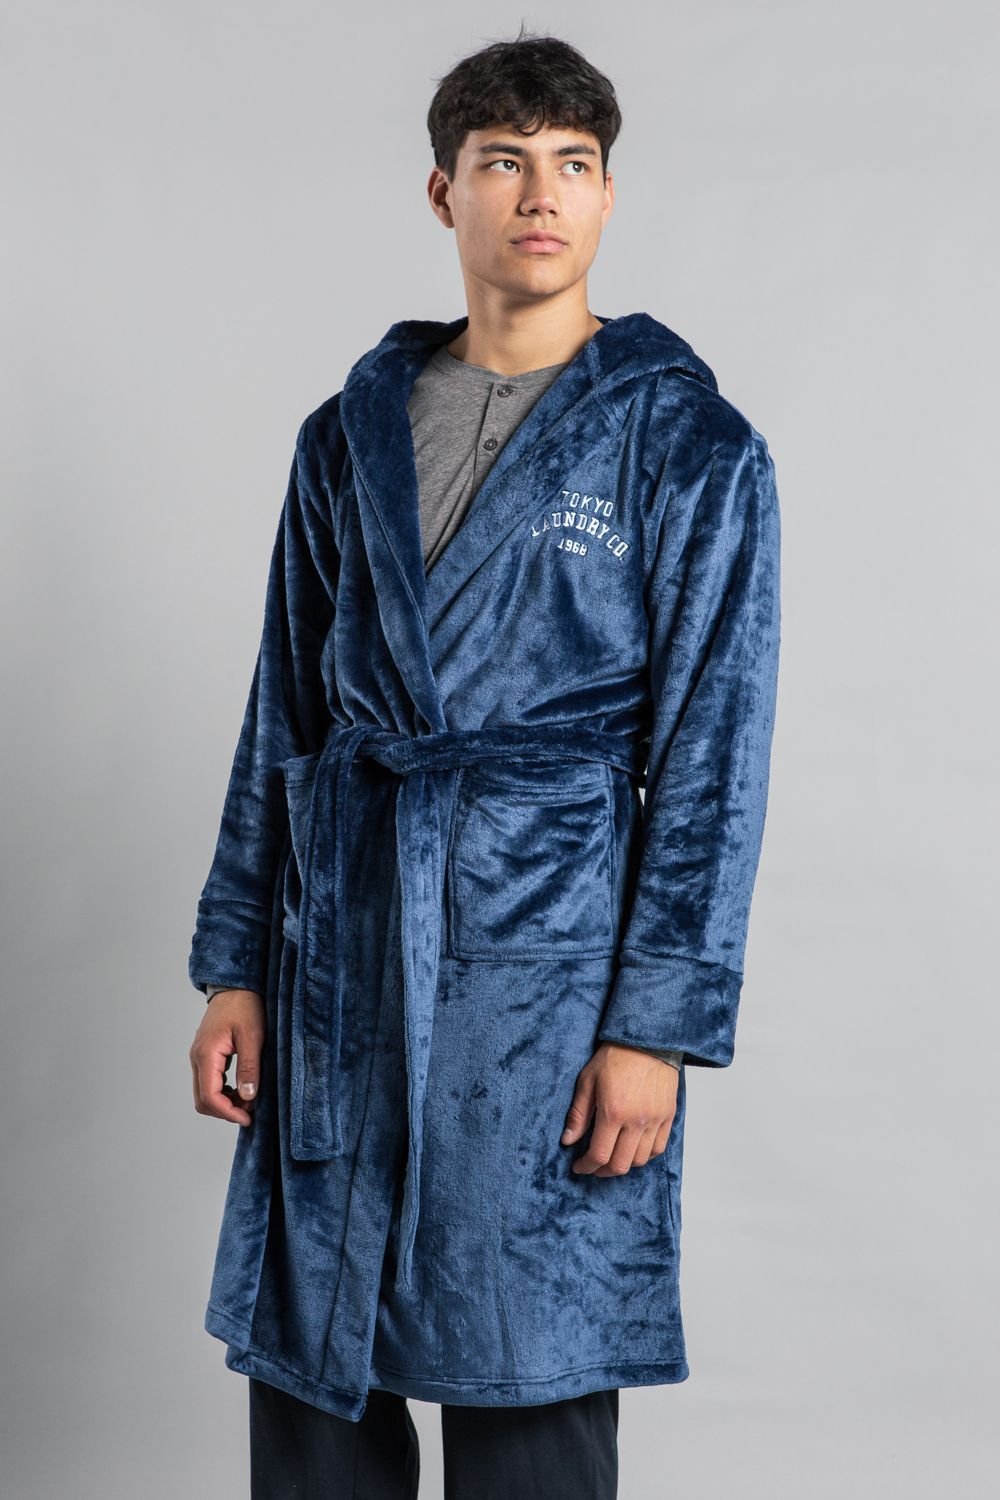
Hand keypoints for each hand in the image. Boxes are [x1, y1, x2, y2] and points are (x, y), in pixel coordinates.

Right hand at [189, 989, 265, 1126]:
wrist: (236, 986)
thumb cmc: (245, 1006)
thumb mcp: (253, 1036)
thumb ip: (249, 1067)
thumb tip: (248, 1097)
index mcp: (206, 1054)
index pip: (209, 1096)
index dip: (227, 1113)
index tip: (247, 1118)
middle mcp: (197, 1058)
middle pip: (203, 1100)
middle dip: (225, 1110)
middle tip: (250, 1110)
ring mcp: (199, 1057)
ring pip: (205, 1093)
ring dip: (225, 1102)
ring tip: (250, 1098)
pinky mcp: (206, 1055)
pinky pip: (209, 1082)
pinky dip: (224, 1092)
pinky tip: (242, 1088)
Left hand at [561, 1041, 677, 1175]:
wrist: (647, 1041)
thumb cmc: (615, 1057)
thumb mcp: (588, 1081)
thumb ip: (578, 1114)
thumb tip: (568, 1140)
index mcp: (613, 1113)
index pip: (599, 1155)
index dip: (586, 1166)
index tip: (579, 1167)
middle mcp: (637, 1121)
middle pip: (621, 1164)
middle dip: (603, 1171)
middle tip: (593, 1167)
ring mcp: (655, 1120)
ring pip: (640, 1160)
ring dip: (624, 1165)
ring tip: (612, 1158)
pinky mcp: (668, 1116)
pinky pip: (658, 1148)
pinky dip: (645, 1156)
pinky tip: (633, 1150)